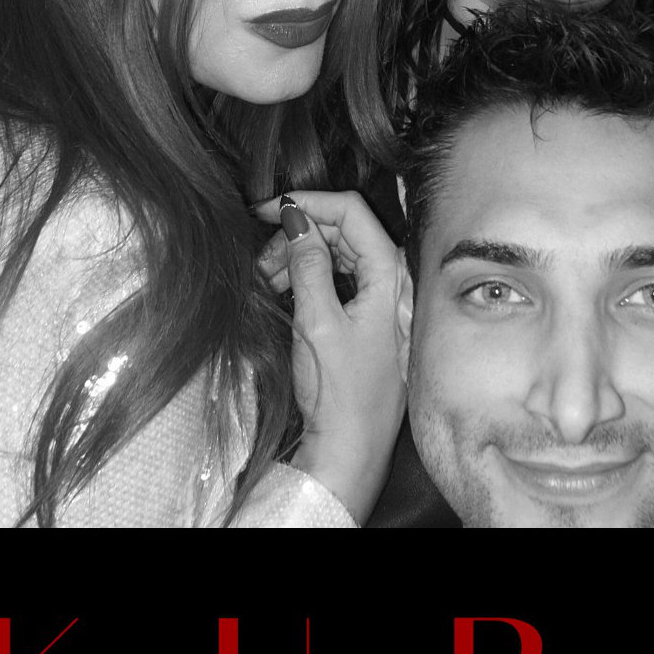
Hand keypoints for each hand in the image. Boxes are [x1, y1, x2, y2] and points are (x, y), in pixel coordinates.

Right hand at [277, 193, 408, 523]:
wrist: (350, 452)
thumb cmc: (340, 393)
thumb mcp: (318, 322)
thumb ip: (308, 264)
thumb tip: (295, 217)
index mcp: (390, 274)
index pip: (350, 210)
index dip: (308, 201)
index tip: (269, 208)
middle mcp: (392, 280)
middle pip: (342, 230)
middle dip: (298, 234)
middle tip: (261, 257)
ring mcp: (381, 300)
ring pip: (336, 254)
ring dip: (298, 257)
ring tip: (266, 280)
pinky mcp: (367, 319)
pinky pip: (337, 279)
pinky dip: (307, 277)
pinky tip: (282, 291)